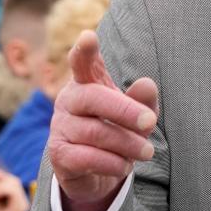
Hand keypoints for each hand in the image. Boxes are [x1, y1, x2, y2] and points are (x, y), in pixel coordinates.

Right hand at [49, 31, 157, 210]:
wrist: (95, 172)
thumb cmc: (117, 132)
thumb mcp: (136, 116)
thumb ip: (143, 101)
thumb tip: (147, 84)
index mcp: (87, 83)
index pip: (82, 63)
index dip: (84, 51)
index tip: (88, 37)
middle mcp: (69, 101)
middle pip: (93, 98)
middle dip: (125, 110)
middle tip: (151, 122)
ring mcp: (60, 127)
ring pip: (94, 132)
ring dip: (127, 144)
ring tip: (147, 152)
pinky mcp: (58, 154)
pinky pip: (86, 157)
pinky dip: (111, 163)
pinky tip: (124, 166)